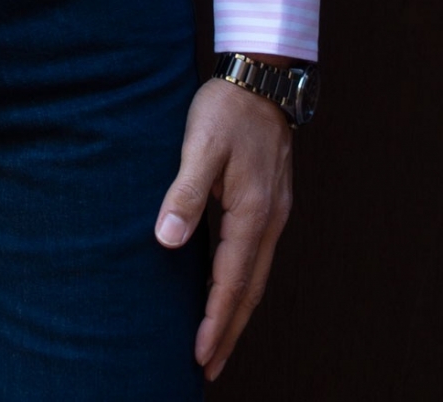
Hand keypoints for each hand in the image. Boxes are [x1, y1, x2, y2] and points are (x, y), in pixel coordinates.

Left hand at [154, 78, 292, 380]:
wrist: (262, 74)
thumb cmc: (226, 108)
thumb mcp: (200, 146)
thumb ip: (185, 194)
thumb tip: (167, 241)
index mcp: (254, 213)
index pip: (232, 282)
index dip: (215, 322)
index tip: (200, 356)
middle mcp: (270, 220)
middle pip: (250, 290)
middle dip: (229, 330)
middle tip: (209, 368)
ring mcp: (275, 211)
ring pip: (256, 275)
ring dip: (236, 310)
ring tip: (217, 340)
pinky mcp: (270, 200)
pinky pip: (256, 255)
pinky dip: (242, 282)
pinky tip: (227, 287)